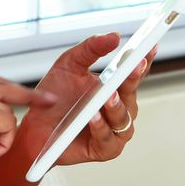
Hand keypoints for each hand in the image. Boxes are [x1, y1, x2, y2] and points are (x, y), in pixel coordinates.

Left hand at [20, 33, 155, 167]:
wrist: (34, 126)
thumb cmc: (54, 96)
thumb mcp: (69, 64)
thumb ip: (90, 48)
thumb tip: (114, 36)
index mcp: (115, 87)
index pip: (134, 72)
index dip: (144, 59)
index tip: (150, 45)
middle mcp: (119, 108)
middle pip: (132, 93)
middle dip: (134, 79)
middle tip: (134, 65)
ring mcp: (114, 130)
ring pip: (124, 118)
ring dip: (116, 107)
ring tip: (107, 96)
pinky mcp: (104, 149)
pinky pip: (108, 139)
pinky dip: (101, 128)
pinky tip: (92, 117)